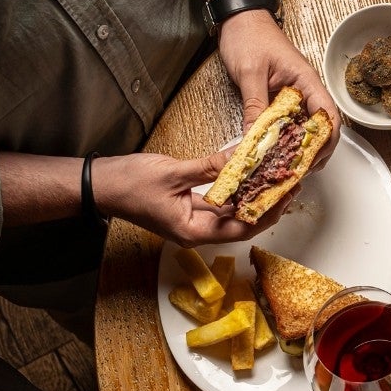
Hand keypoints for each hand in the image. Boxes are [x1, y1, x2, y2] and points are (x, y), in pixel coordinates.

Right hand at [92, 151, 292, 246]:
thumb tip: (241, 158)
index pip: (242, 227)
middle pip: (243, 223)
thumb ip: (210, 168)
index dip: (268, 211)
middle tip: (290, 185)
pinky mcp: (190, 210)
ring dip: (255, 198)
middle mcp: (197, 232)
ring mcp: (194, 222)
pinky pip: (221, 205)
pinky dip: (237, 193)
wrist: (99, 185)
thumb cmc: (128, 183)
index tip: (287, 194)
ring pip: (234, 214)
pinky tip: (251, 179)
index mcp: (193, 231)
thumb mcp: (174, 172)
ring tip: (277, 180)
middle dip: (268, 206)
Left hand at [217, 10, 340, 167]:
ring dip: (300, 148)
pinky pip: (290, 124)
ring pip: (306, 128)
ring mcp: (295, 95)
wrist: (237, 17)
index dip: (325, 140)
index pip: (328, 115)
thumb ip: (255, 106)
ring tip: (287, 167)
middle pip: (322, 127)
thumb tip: (255, 139)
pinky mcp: (282, 99)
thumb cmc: (247, 35)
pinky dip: (285, 140)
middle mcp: (306, 90)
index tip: (313, 159)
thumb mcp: (250, 73)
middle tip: (298, 171)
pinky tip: (276, 151)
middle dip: (315, 151)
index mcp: (307, 80)